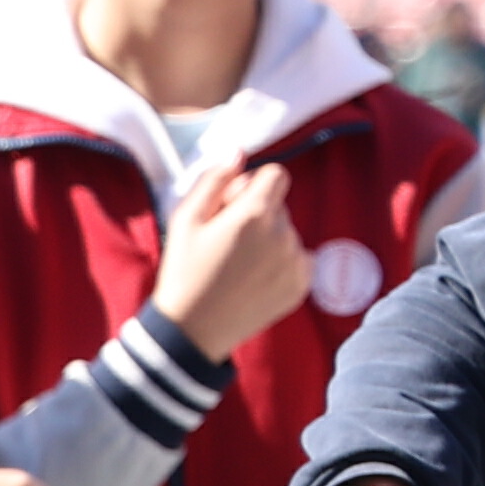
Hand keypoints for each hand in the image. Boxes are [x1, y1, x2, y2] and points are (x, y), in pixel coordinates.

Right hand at [153, 160, 312, 360]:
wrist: (193, 332)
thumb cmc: (183, 273)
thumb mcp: (184, 220)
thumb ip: (213, 180)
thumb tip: (238, 153)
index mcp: (254, 213)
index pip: (276, 174)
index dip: (253, 186)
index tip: (233, 206)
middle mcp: (283, 235)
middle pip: (280, 206)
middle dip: (258, 215)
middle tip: (226, 243)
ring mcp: (296, 262)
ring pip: (288, 233)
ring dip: (269, 241)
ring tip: (237, 267)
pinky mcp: (301, 285)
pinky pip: (298, 259)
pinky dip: (280, 265)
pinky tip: (253, 281)